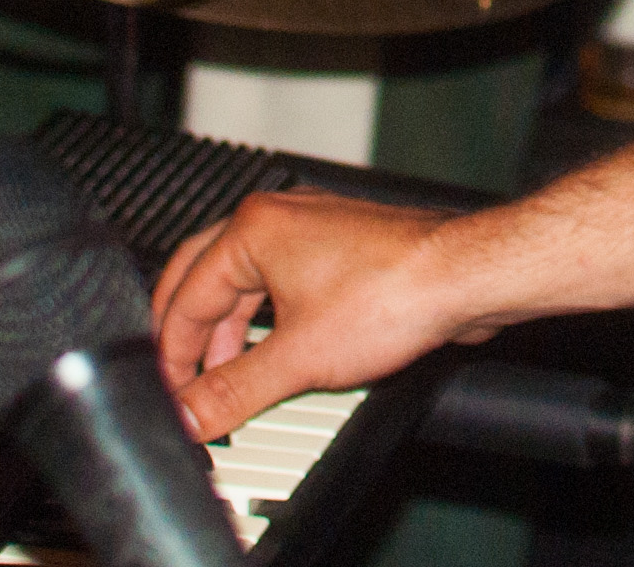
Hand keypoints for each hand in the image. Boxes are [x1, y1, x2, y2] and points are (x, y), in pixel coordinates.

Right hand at [154, 193, 481, 442]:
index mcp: (253, 229)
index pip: (185, 296)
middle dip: (190, 334)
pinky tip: (273, 353)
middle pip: (207, 279)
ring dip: (231, 331)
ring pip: (248, 281)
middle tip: (176, 376)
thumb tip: (188, 415)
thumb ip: (232, 391)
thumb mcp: (297, 359)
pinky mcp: (340, 247)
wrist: (465, 278)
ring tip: (225, 379)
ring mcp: (312, 229)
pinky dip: (268, 320)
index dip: (171, 353)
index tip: (168, 393)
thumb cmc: (396, 293)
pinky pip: (284, 282)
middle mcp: (278, 218)